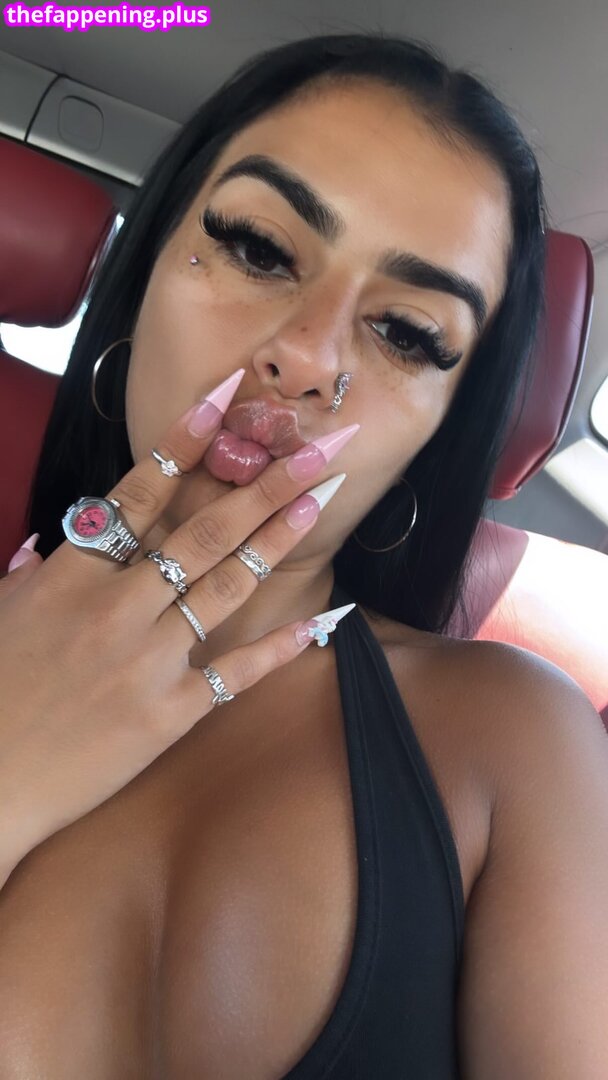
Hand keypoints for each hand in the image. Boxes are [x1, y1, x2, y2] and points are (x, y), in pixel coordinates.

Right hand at [0, 369, 357, 875]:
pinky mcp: (169, 714)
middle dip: (262, 486)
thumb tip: (47, 547)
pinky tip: (318, 621)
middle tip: (313, 453)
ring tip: (318, 503)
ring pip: (227, 587)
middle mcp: (118, 608)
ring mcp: (149, 661)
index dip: (184, 444)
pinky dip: (277, 648)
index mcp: (70, 576)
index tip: (223, 401)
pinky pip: (234, 673)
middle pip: (203, 533)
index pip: (138, 494)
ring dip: (276, 540)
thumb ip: (28, 577)